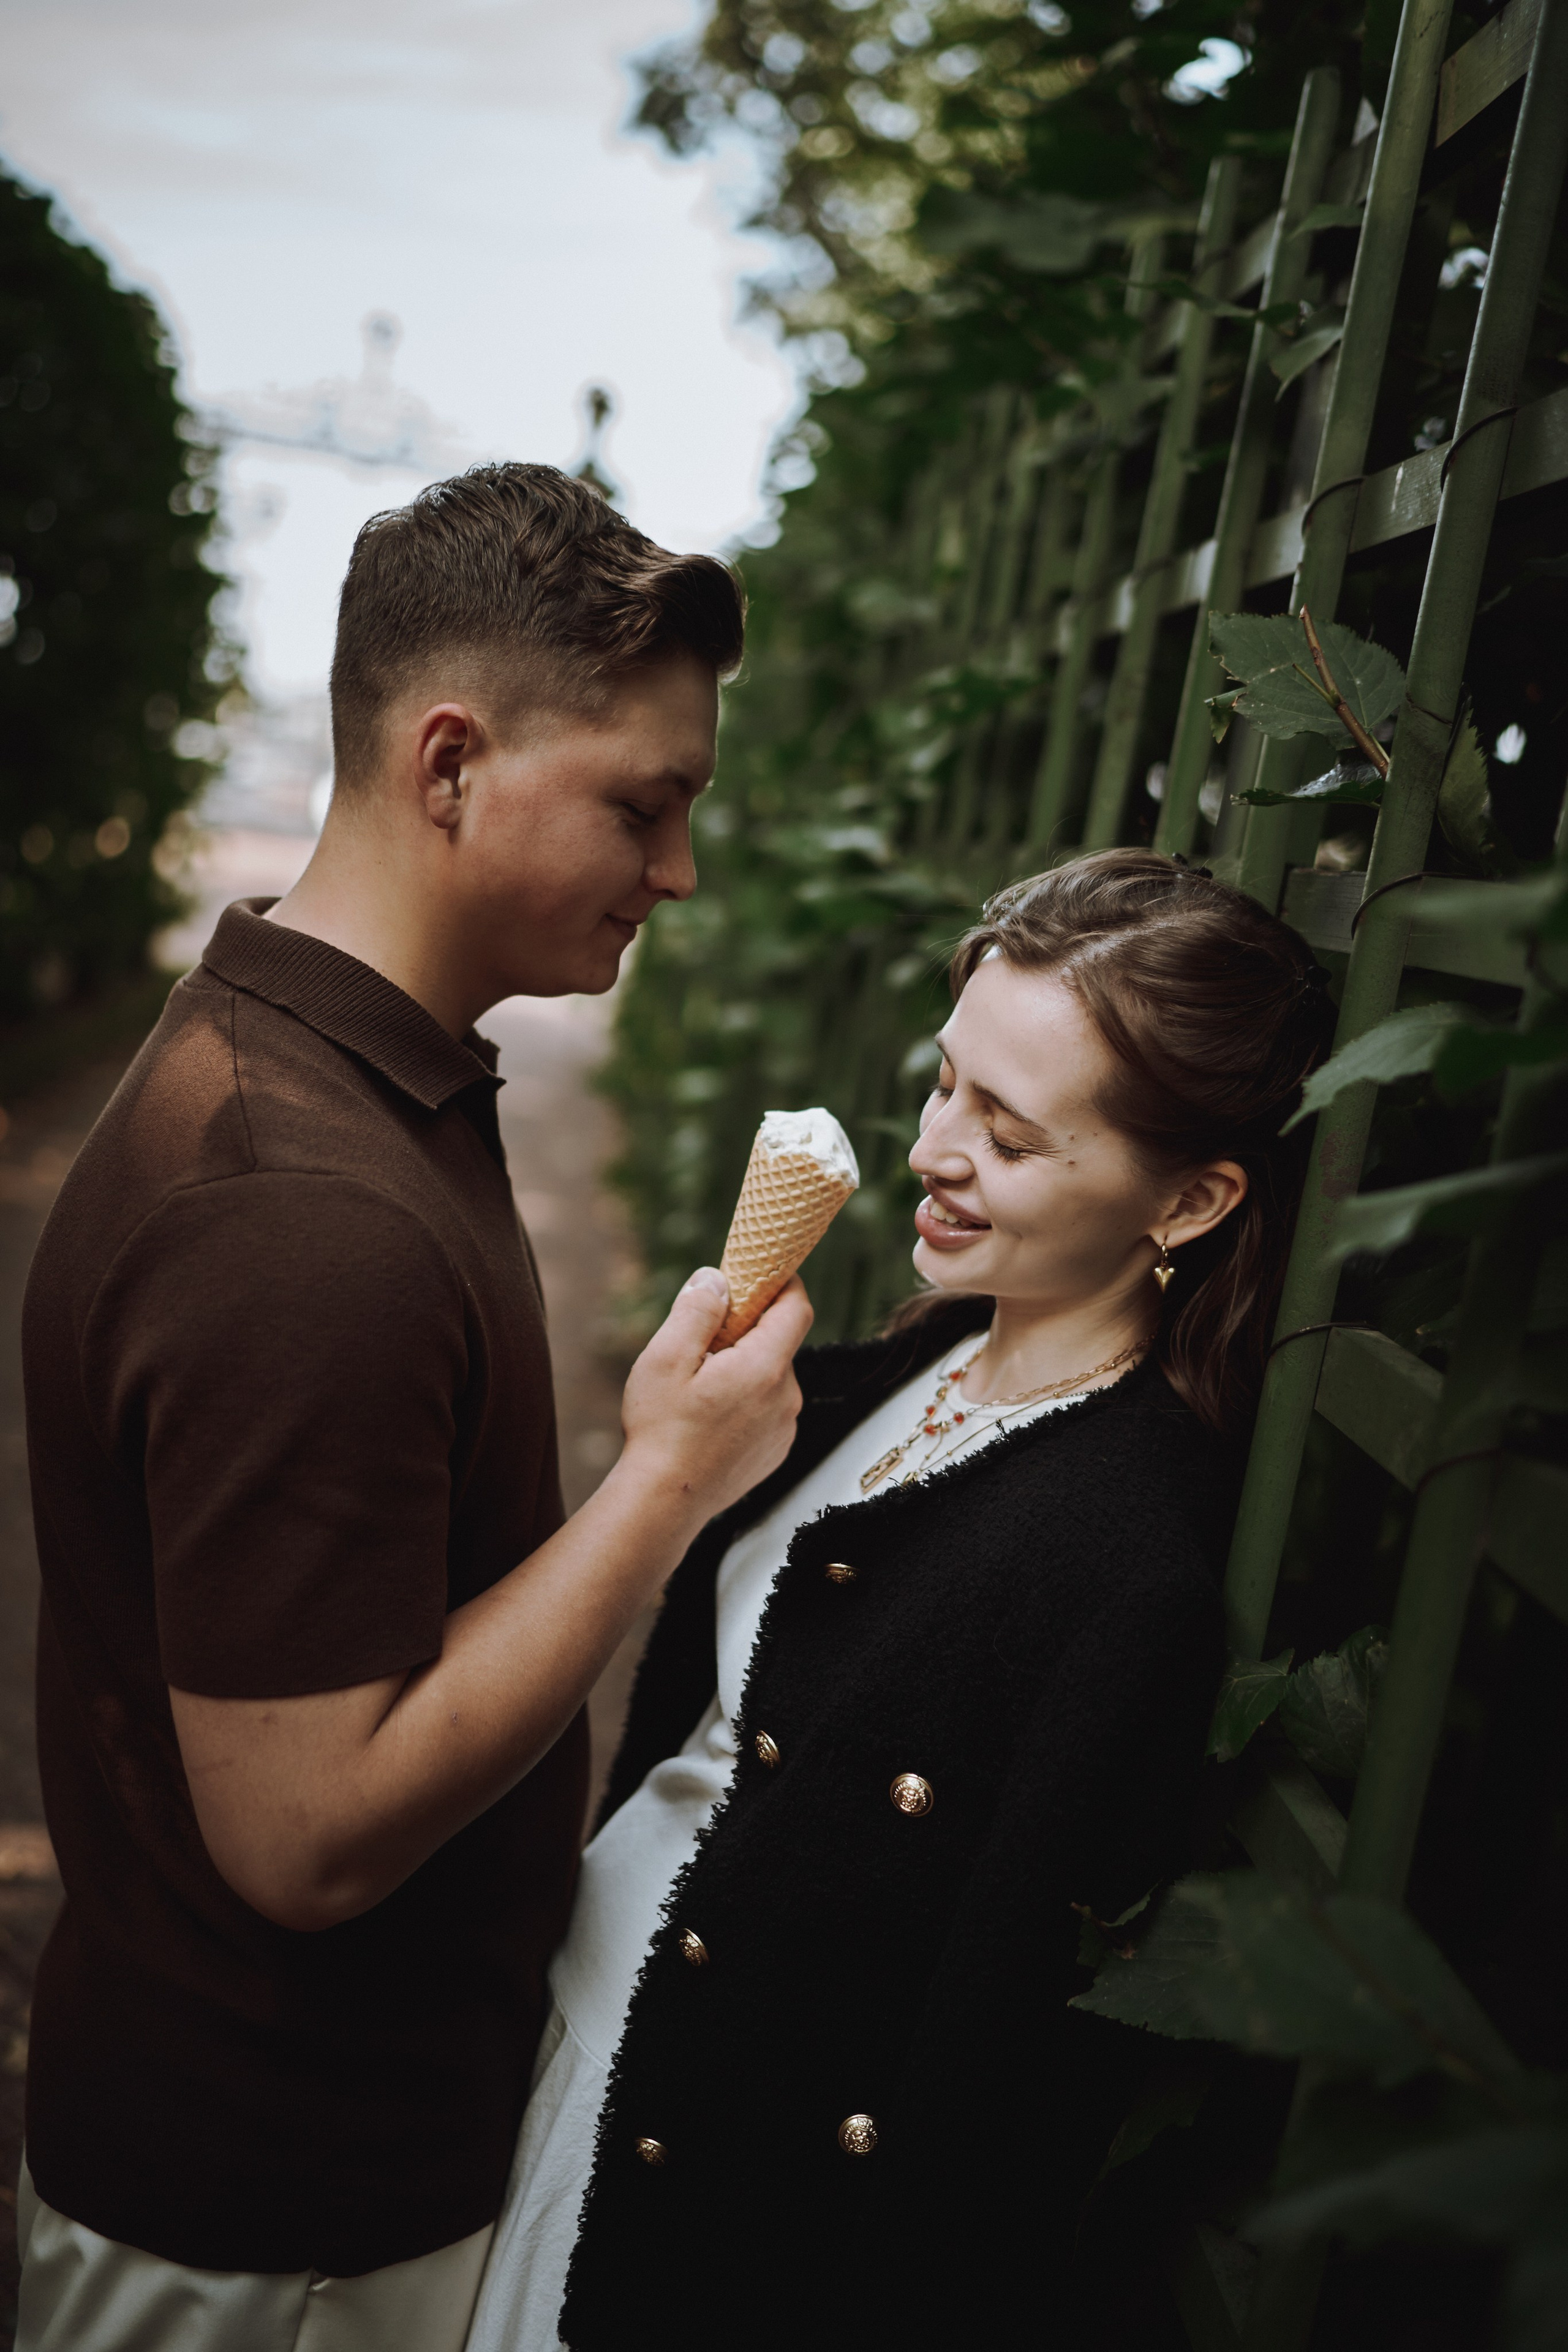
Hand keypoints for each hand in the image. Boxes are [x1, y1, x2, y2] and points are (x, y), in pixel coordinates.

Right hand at [620, 1268, 811, 1523]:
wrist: (664, 1501)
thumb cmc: (660, 1430)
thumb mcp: (666, 1358)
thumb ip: (696, 1311)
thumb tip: (717, 1278)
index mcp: (764, 1368)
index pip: (796, 1307)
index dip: (783, 1282)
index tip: (760, 1273)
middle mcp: (786, 1397)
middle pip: (780, 1342)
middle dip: (748, 1331)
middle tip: (705, 1342)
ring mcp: (784, 1427)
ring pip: (772, 1376)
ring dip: (745, 1368)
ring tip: (700, 1387)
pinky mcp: (776, 1449)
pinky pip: (768, 1407)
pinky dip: (747, 1400)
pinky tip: (710, 1416)